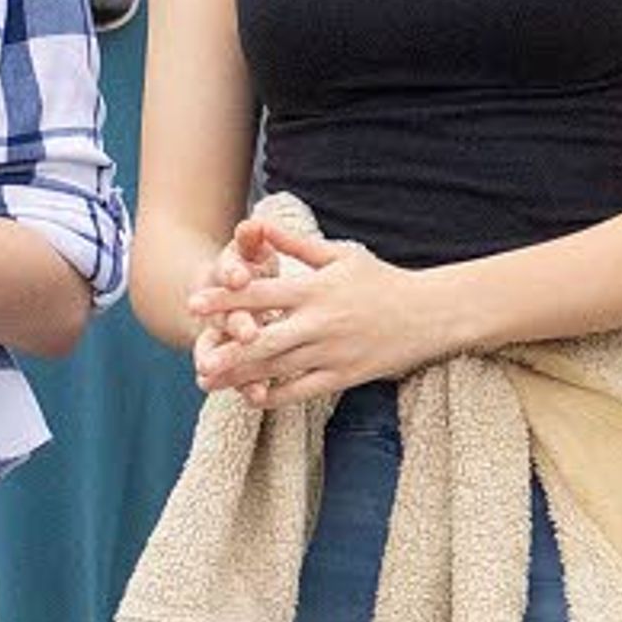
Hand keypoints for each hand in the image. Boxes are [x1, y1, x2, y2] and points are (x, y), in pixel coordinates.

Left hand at [192, 223, 451, 407]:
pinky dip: (274, 395)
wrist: (428, 314)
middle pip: (264, 339)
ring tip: (209, 381)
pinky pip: (301, 391)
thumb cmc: (381, 280)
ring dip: (240, 377)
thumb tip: (260, 224)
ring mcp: (331, 352)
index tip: (193, 302)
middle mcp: (321, 323)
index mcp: (318, 289)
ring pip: (277, 369)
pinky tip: (251, 397)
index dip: (225, 298)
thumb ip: (297, 245)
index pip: (262, 294)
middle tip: (197, 356)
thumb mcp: (341, 255)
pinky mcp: (343, 377)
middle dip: (227, 349)